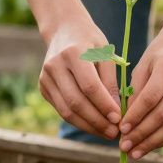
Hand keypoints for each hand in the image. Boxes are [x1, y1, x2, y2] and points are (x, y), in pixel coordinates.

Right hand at [39, 21, 120, 139]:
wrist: (63, 29)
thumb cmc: (90, 41)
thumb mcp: (105, 53)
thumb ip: (110, 82)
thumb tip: (116, 113)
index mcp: (73, 53)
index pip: (89, 86)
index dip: (104, 105)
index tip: (119, 119)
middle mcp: (55, 66)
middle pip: (76, 102)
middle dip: (97, 121)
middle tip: (114, 133)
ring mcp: (45, 78)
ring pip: (66, 111)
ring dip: (88, 126)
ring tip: (106, 133)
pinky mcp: (43, 87)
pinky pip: (61, 110)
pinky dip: (78, 121)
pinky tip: (93, 126)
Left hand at [119, 34, 162, 158]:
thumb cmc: (159, 55)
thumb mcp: (142, 66)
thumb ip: (135, 92)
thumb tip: (126, 124)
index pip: (150, 98)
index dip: (135, 116)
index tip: (121, 129)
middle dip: (142, 134)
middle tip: (124, 146)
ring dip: (153, 142)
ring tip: (135, 152)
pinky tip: (149, 145)